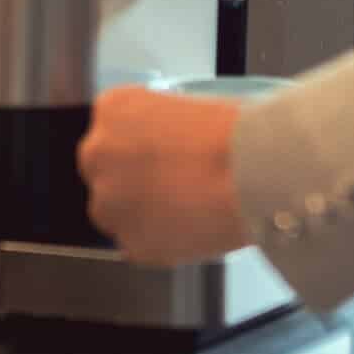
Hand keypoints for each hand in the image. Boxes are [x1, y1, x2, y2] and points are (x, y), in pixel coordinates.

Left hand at [78, 87, 249, 265]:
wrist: (255, 172)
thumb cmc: (235, 133)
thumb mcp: (188, 108)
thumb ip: (161, 129)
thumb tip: (166, 150)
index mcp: (113, 109)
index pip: (111, 130)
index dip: (139, 146)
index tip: (161, 155)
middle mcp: (99, 153)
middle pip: (103, 171)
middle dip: (131, 180)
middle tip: (172, 184)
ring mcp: (109, 202)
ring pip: (116, 213)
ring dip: (143, 213)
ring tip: (188, 209)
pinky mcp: (130, 244)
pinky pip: (140, 245)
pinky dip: (161, 242)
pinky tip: (192, 229)